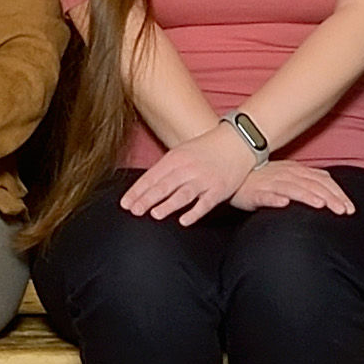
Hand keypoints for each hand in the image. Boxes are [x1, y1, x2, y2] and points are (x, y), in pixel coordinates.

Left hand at [121, 117, 265, 224]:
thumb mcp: (182, 152)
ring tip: (155, 215)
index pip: (152, 176)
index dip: (138, 191)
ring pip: (183, 194)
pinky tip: (184, 221)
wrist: (238, 141)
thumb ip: (166, 168)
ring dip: (168, 204)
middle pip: (164, 186)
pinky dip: (195, 213)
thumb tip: (145, 186)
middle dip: (147, 199)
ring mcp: (204, 178)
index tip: (125, 204)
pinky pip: (205, 203)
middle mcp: (188, 168)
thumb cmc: (207, 148)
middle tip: (134, 211)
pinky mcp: (219, 189)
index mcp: (176, 158)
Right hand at [228, 160, 353, 212]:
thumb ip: (309, 180)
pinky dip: (275, 199)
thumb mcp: (290, 175)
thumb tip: (330, 190)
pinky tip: (284, 205)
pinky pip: (266, 196)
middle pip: (312, 185)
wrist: (235, 174)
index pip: (323, 181)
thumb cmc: (265, 178)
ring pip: (292, 189)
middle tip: (343, 211)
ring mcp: (271, 183)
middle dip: (329, 197)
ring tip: (320, 206)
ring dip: (307, 196)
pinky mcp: (255, 192)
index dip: (338, 194)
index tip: (350, 209)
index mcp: (298, 171)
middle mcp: (287, 175)